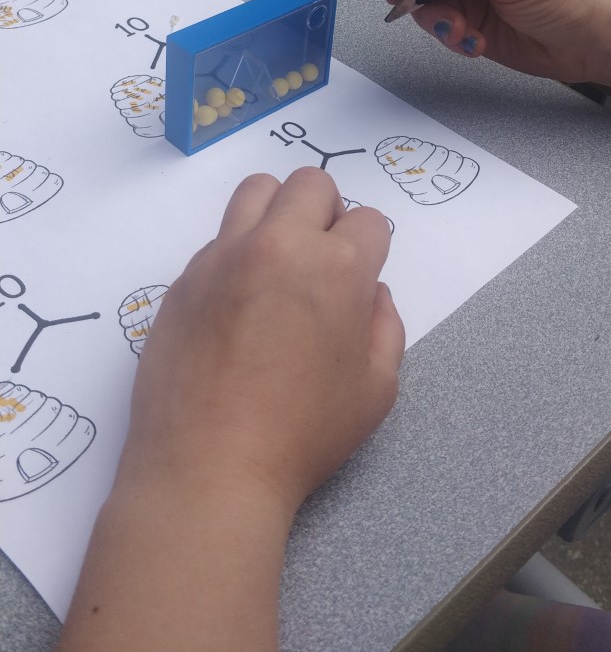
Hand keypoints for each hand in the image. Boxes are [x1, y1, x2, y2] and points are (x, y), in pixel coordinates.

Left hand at [118, 168, 404, 518]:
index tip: (358, 280)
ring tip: (277, 262)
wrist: (208, 466)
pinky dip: (236, 255)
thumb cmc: (302, 435)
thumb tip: (368, 295)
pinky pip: (218, 239)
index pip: (368, 220)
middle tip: (320, 262)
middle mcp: (279, 245)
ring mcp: (224, 256)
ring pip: (256, 191)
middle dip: (327, 214)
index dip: (370, 250)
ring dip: (277, 214)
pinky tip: (236, 306)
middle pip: (310, 184)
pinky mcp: (184, 278)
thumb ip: (384, 327)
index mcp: (337, 268)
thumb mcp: (376, 390)